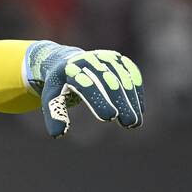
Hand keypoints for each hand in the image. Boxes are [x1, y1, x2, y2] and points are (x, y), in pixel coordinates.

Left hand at [24, 42, 144, 137]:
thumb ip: (54, 114)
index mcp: (71, 69)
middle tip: (129, 123)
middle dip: (121, 103)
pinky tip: (140, 109)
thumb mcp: (51, 97)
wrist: (66, 60)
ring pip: (122, 78)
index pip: (87, 85)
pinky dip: (136, 91)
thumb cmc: (59, 85)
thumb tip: (58, 134)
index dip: (99, 101)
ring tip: (135, 122)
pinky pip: (130, 74)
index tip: (110, 117)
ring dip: (131, 100)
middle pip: (108, 82)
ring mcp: (105, 57)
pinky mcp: (117, 59)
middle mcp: (90, 60)